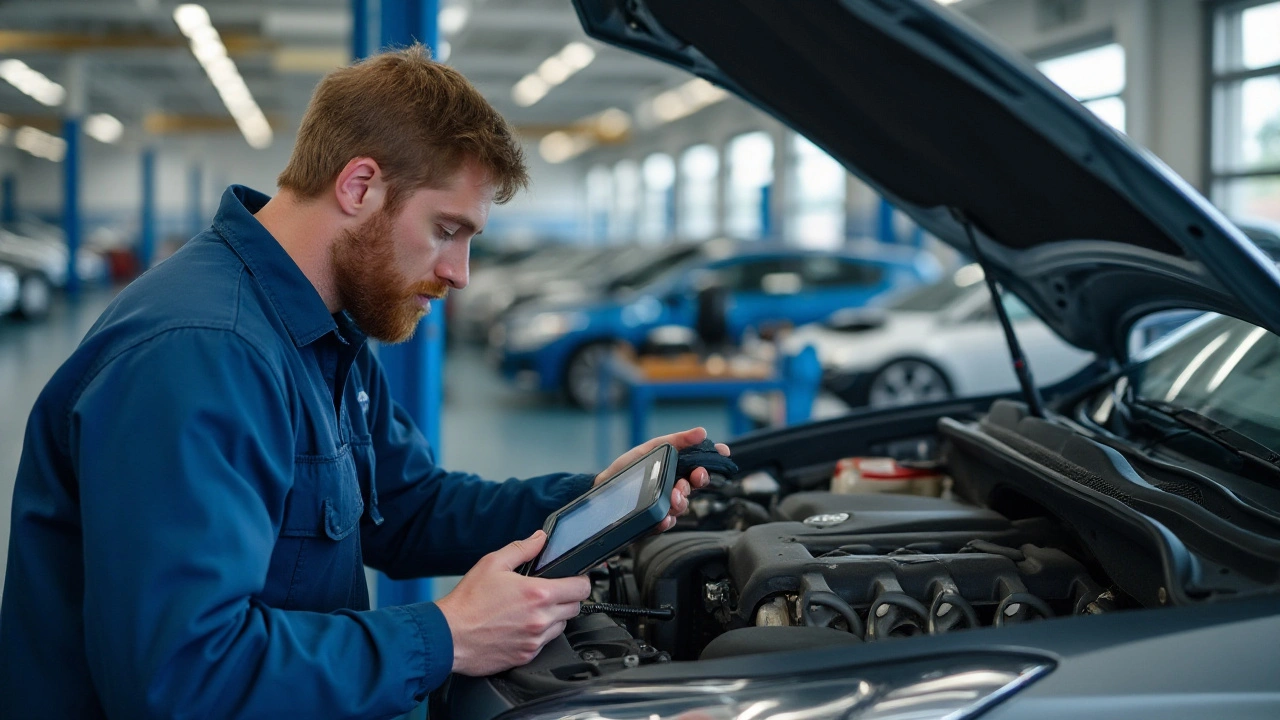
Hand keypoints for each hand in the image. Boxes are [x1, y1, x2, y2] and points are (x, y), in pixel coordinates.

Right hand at [436, 530, 590, 675]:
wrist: (449, 636)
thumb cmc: (468, 602)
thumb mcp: (493, 564)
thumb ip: (522, 548)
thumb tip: (540, 538)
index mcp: (538, 593)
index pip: (581, 587)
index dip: (580, 580)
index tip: (573, 579)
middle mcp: (541, 619)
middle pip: (575, 607)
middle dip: (566, 597)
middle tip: (548, 592)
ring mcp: (535, 640)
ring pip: (562, 626)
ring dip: (553, 617)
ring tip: (531, 609)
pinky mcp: (527, 656)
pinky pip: (545, 643)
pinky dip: (538, 634)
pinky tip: (520, 625)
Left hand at [594, 427, 730, 532]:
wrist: (603, 485)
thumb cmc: (628, 467)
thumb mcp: (653, 448)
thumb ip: (678, 440)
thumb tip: (702, 432)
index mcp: (677, 468)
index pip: (702, 465)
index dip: (714, 460)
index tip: (722, 452)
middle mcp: (675, 487)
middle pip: (697, 486)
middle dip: (699, 480)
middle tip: (694, 477)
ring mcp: (666, 504)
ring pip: (684, 506)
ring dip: (682, 500)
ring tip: (673, 494)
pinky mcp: (654, 520)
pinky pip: (666, 523)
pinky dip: (667, 520)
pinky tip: (664, 516)